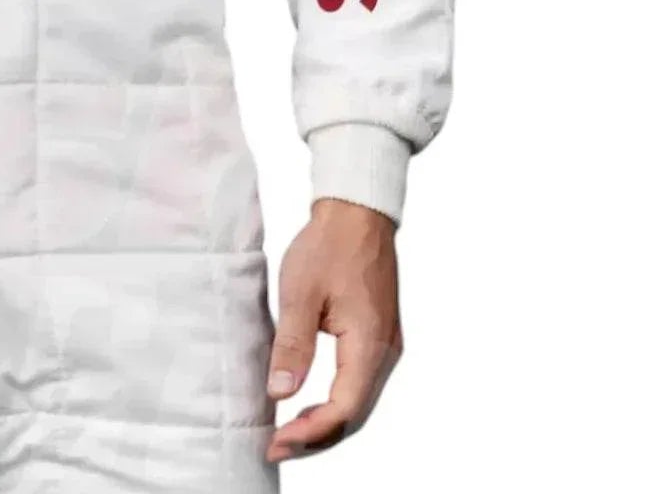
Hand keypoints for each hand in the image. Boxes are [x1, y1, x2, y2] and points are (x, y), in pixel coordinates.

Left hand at [264, 198, 402, 463]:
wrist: (356, 213)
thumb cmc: (328, 246)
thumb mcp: (300, 292)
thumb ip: (293, 344)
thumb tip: (280, 394)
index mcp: (370, 344)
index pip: (343, 409)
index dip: (310, 433)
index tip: (275, 443)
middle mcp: (385, 353)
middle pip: (354, 416)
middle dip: (316, 438)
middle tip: (276, 448)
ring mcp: (385, 347)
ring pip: (358, 403)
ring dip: (325, 425)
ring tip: (288, 435)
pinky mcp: (377, 339)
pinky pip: (359, 385)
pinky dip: (335, 404)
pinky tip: (309, 407)